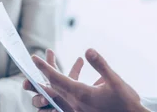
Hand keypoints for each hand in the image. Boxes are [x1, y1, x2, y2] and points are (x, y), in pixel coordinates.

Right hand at [23, 49, 83, 111]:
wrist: (73, 107)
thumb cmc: (71, 94)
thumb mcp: (72, 81)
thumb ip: (75, 70)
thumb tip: (80, 58)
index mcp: (50, 81)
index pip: (47, 70)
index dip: (47, 61)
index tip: (45, 53)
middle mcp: (45, 91)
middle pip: (34, 86)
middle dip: (29, 83)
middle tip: (27, 82)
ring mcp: (44, 102)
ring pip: (36, 101)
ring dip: (40, 99)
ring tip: (46, 99)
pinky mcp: (46, 111)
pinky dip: (47, 111)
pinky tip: (54, 110)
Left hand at [29, 48, 147, 111]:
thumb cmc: (125, 101)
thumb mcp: (115, 80)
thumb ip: (100, 65)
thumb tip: (87, 50)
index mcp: (81, 95)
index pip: (57, 79)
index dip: (45, 68)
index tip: (34, 59)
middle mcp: (75, 104)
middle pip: (52, 90)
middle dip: (40, 78)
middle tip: (30, 68)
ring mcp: (77, 111)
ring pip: (57, 97)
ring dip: (49, 86)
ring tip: (40, 78)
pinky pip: (65, 103)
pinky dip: (59, 94)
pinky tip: (59, 91)